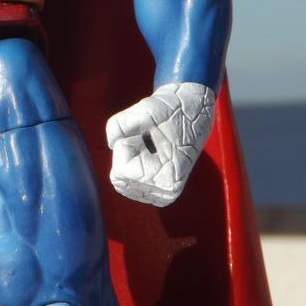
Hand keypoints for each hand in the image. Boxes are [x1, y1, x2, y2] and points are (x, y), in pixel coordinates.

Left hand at [106, 82, 215, 207]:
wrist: (194, 110)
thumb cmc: (169, 110)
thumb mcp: (142, 111)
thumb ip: (116, 127)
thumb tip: (112, 145)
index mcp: (167, 178)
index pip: (120, 172)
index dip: (127, 147)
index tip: (146, 135)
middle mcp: (167, 193)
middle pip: (119, 179)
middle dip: (127, 155)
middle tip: (149, 141)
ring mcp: (164, 196)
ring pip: (122, 183)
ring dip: (130, 161)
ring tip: (152, 148)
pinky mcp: (160, 194)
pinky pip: (129, 187)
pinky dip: (132, 170)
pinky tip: (150, 157)